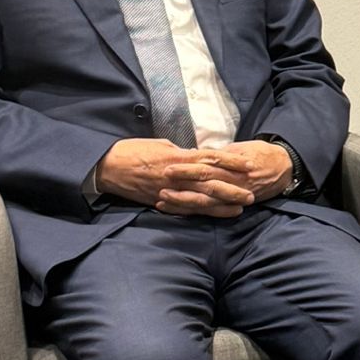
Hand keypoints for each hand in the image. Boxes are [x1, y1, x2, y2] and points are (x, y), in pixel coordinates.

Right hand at [96, 139, 251, 218]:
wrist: (107, 167)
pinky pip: (184, 209)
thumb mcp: (161, 145)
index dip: (232, 163)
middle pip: (211, 183)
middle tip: (252, 194)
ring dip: (222, 205)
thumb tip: (197, 155)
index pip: (212, 159)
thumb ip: (181, 152)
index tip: (249, 165)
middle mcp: (177, 176)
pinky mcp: (160, 202)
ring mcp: (169, 191)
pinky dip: (201, 213)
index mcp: (179, 158)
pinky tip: (214, 215)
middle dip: (233, 189)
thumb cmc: (134, 150)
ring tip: (240, 208)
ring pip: (201, 200)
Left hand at [154, 140, 294, 215]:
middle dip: (181, 186)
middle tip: (160, 183)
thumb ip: (220, 153)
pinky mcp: (232, 205)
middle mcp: (232, 183)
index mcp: (233, 166)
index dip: (188, 168)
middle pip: (203, 186)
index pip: (207, 167)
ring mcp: (232, 196)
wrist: (284, 169)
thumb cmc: (262, 154)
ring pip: (204, 202)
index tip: (169, 166)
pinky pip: (210, 210)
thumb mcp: (242, 148)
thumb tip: (196, 153)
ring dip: (182, 202)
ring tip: (162, 200)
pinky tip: (174, 209)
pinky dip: (191, 211)